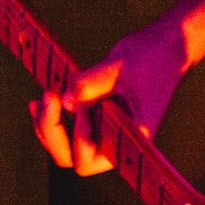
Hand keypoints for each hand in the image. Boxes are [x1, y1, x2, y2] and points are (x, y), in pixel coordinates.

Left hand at [30, 13, 188, 174]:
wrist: (166, 44)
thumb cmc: (150, 57)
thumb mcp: (118, 67)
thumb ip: (90, 85)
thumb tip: (64, 102)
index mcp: (130, 139)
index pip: (88, 160)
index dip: (77, 136)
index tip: (81, 104)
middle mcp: (116, 141)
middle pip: (71, 159)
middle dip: (52, 133)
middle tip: (47, 99)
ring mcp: (105, 130)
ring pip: (65, 147)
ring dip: (47, 127)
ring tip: (37, 101)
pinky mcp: (98, 115)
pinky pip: (68, 129)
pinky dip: (52, 118)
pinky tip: (40, 100)